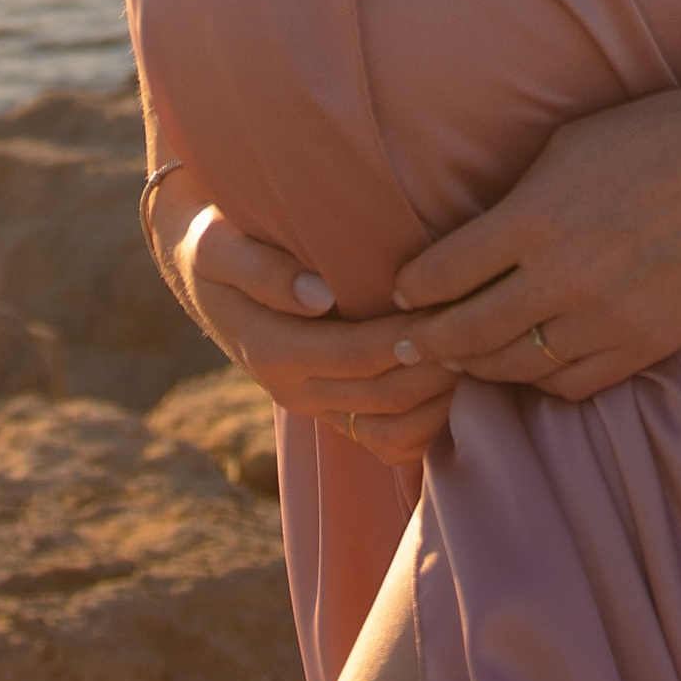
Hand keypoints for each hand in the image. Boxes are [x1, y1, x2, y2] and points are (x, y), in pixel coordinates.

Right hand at [147, 173, 455, 469]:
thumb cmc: (213, 241)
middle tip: (481, 326)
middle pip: (387, 396)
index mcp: (274, 353)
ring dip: (440, 399)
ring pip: (395, 426)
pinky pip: (389, 439)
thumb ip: (262, 269)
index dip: (410, 337)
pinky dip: (427, 424)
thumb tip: (319, 296)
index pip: (361, 355)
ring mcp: (316, 405)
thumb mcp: (217, 246)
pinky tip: (456, 383)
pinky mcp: (332, 407)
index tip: (451, 307)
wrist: (199, 266)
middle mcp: (297, 391)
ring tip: (477, 351)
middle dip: (437, 368)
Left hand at [389, 81, 680, 399]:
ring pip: (518, 366)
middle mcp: (567, 277)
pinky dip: (542, 380)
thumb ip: (519, 200)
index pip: (445, 273)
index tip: (402, 293)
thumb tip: (472, 239)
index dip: (413, 288)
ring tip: (461, 359)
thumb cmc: (658, 136)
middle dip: (428, 342)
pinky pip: (575, 382)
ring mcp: (610, 318)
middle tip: (406, 346)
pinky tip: (529, 367)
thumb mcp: (569, 146)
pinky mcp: (648, 344)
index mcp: (538, 218)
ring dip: (481, 366)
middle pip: (469, 332)